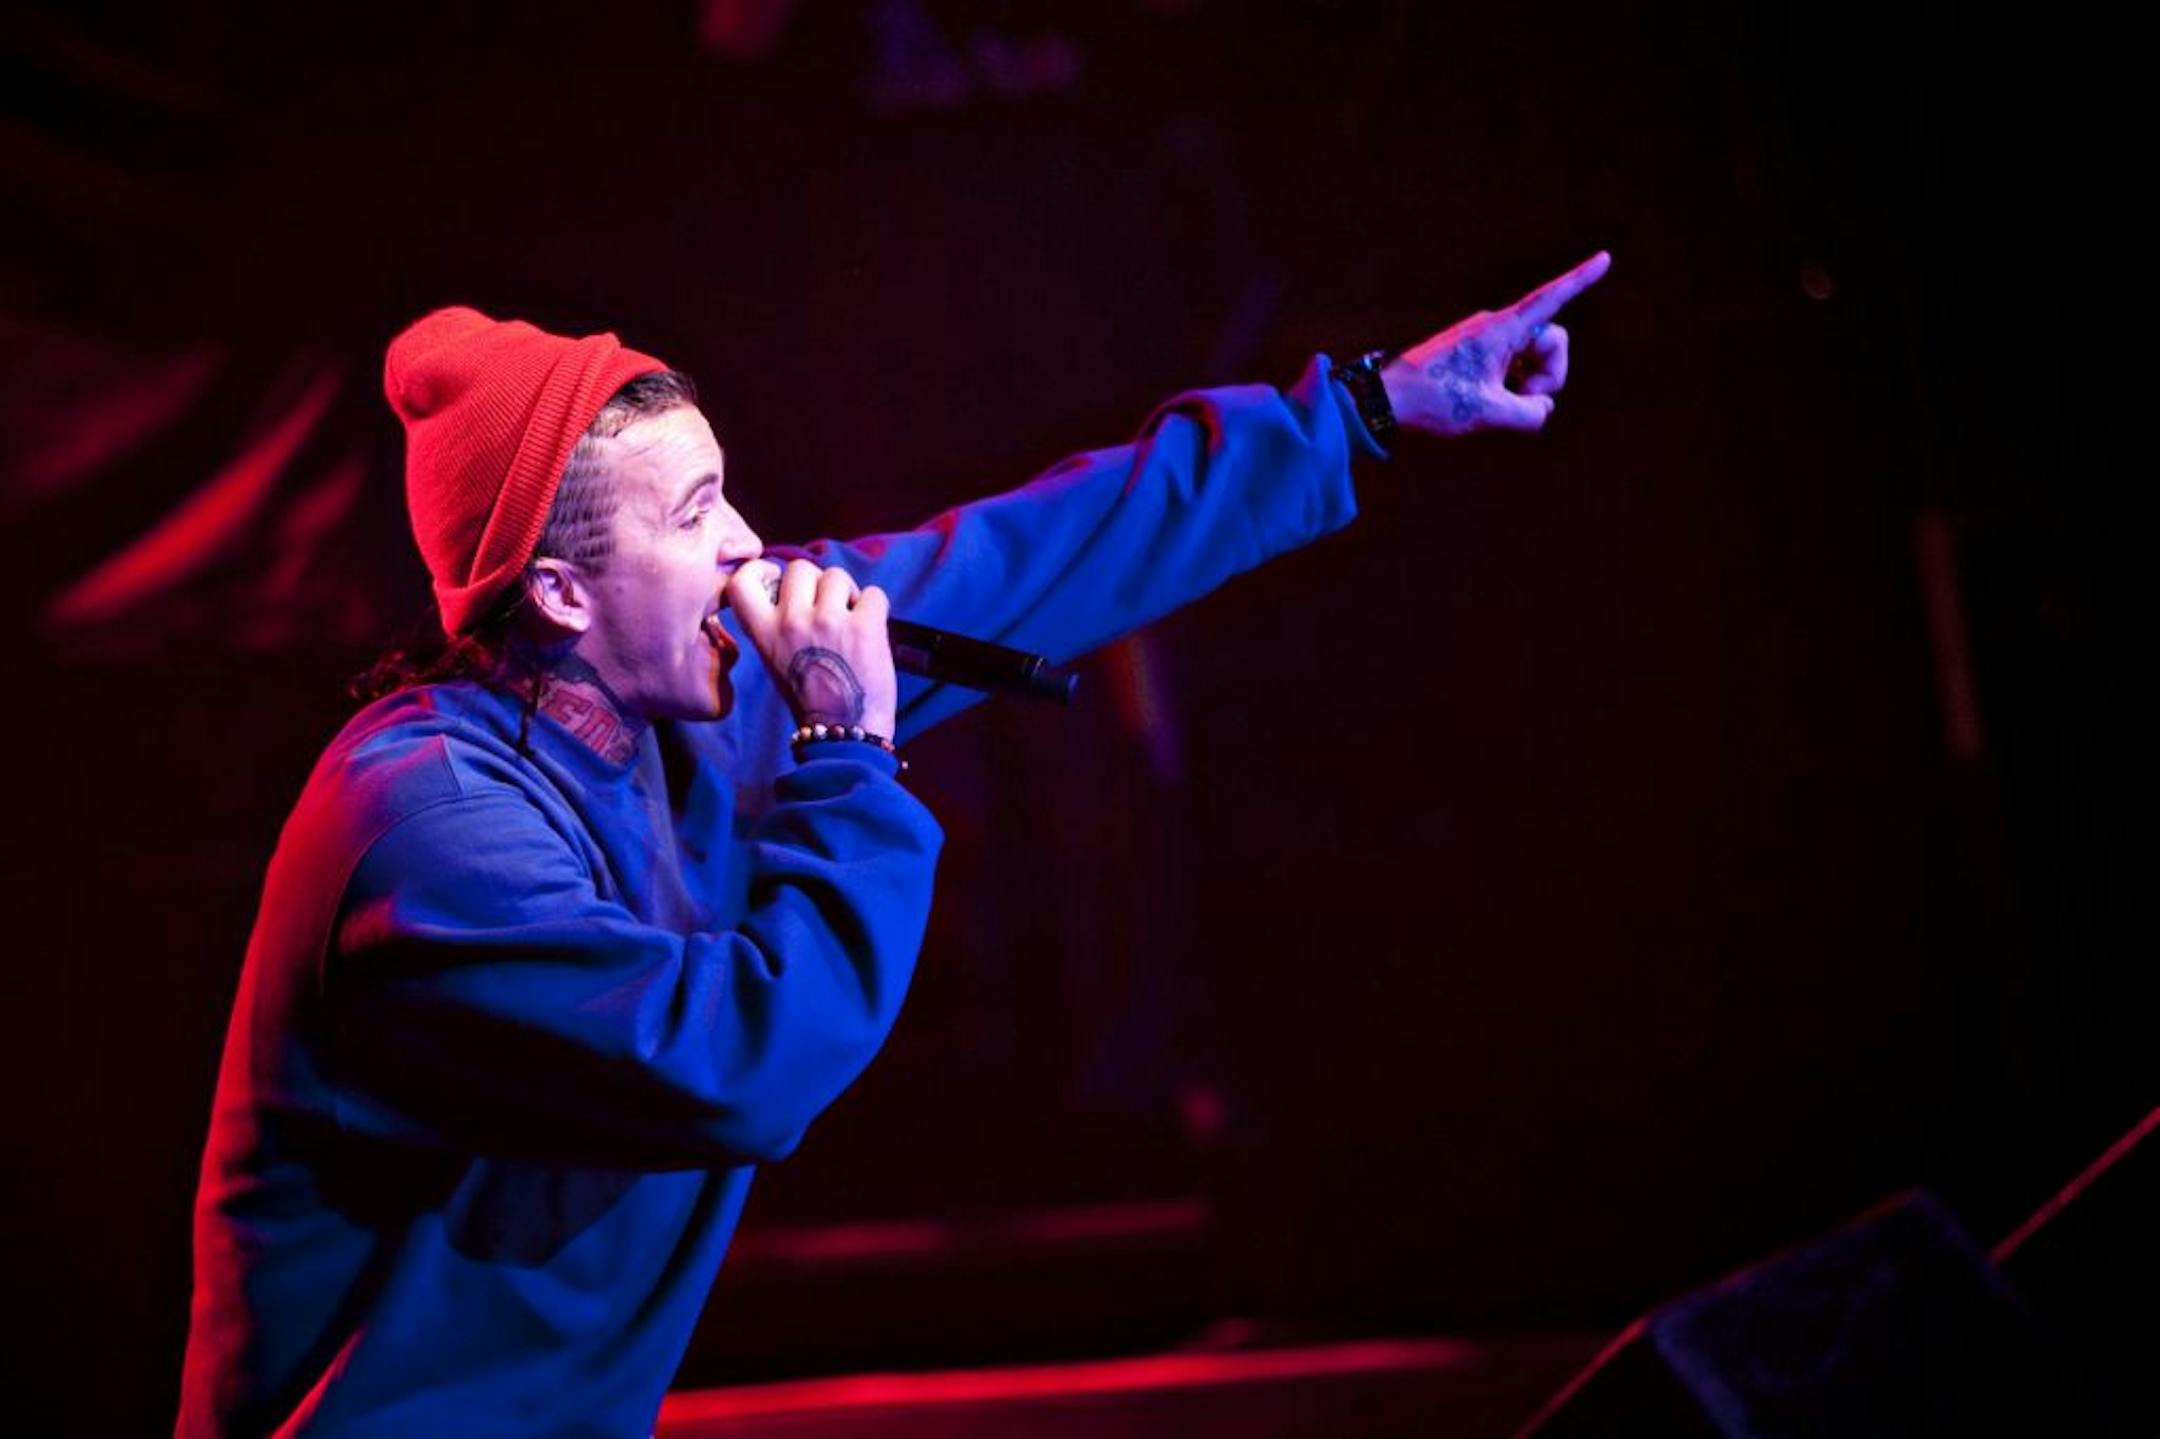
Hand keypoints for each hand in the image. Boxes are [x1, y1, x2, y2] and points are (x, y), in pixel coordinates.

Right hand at [725, 559, 897, 737]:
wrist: (844, 733)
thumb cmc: (812, 700)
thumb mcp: (777, 661)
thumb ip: (780, 625)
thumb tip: (797, 591)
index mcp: (764, 632)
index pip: (743, 580)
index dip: (761, 569)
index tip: (776, 579)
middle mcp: (791, 621)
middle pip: (800, 568)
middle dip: (816, 583)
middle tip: (827, 609)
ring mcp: (828, 621)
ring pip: (837, 576)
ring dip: (847, 595)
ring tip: (850, 623)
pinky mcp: (863, 626)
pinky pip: (873, 594)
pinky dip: (875, 608)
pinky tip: (870, 631)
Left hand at [1381, 250, 1611, 437]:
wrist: (1385, 399)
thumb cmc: (1433, 401)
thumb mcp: (1489, 413)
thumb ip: (1531, 414)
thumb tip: (1540, 410)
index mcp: (1501, 330)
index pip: (1551, 299)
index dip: (1581, 280)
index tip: (1606, 257)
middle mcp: (1496, 327)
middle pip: (1552, 342)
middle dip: (1549, 375)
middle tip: (1523, 401)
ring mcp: (1486, 340)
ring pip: (1533, 358)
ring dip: (1528, 385)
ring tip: (1497, 405)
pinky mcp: (1477, 354)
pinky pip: (1513, 366)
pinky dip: (1512, 386)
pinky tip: (1491, 401)